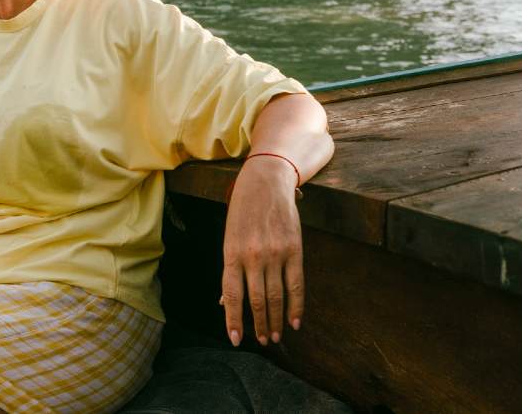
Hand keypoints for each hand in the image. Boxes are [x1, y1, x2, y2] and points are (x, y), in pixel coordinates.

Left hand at [220, 156, 303, 346]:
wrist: (265, 182)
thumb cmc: (242, 211)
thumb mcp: (229, 237)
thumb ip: (230, 270)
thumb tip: (225, 302)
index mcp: (231, 254)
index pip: (232, 295)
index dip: (233, 319)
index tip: (236, 339)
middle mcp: (252, 257)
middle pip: (256, 300)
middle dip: (259, 325)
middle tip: (264, 341)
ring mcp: (274, 254)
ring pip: (276, 297)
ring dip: (276, 320)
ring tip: (276, 336)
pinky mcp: (294, 250)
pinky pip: (296, 285)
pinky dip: (296, 306)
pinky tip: (295, 321)